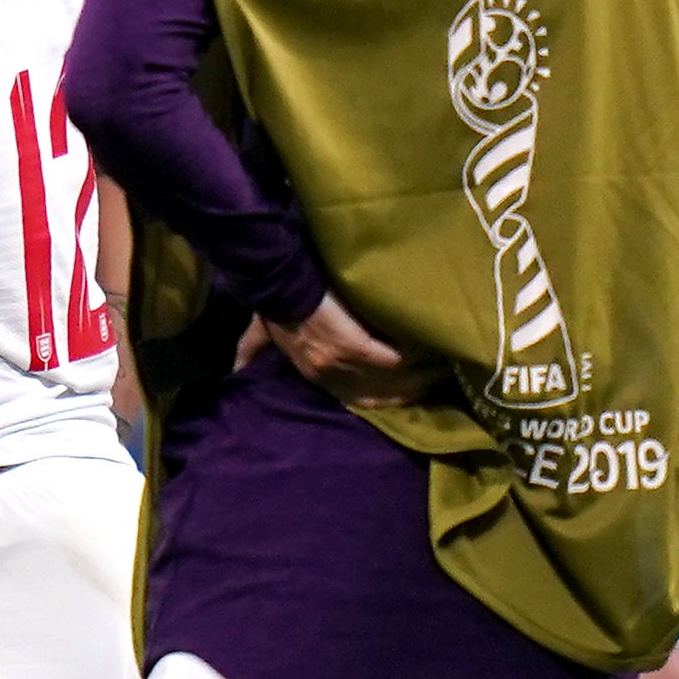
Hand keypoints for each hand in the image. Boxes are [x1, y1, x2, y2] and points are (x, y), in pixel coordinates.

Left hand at [239, 292, 442, 405]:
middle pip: (375, 397)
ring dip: (417, 378)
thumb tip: (237, 371)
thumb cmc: (273, 302)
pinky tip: (432, 352)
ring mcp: (343, 362)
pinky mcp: (356, 345)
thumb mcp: (260, 331)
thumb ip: (250, 350)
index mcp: (311, 372)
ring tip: (442, 372)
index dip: (376, 399)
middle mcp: (328, 375)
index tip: (399, 395)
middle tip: (432, 386)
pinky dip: (413, 356)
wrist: (279, 280)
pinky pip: (394, 359)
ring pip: (389, 381)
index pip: (350, 397)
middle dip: (405, 394)